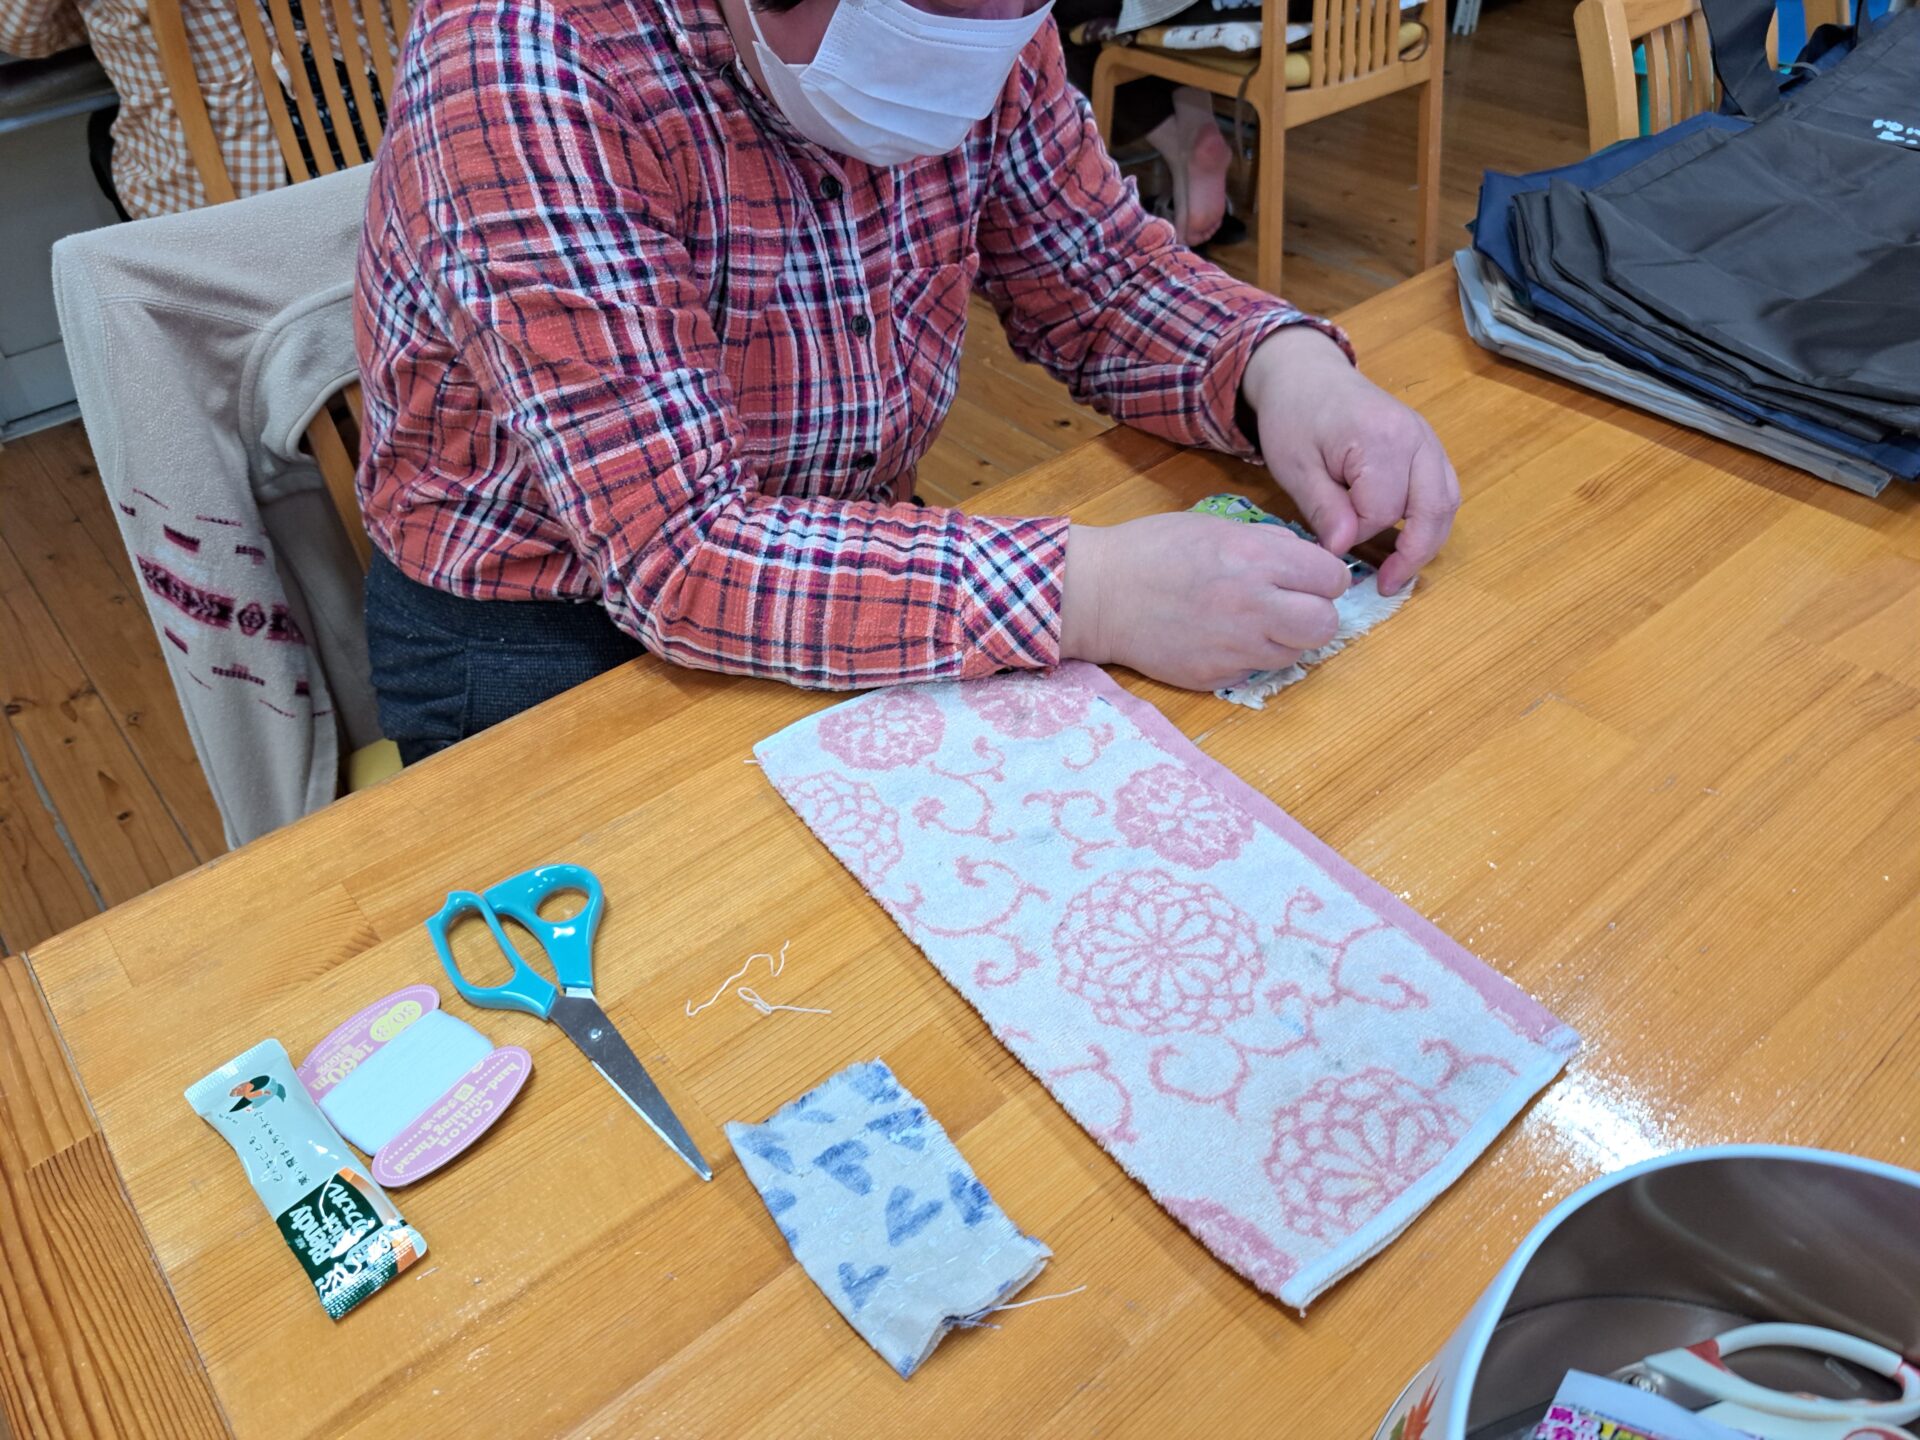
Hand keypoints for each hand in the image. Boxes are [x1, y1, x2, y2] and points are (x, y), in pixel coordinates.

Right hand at [1058, 514, 1349, 690]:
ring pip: (1295, 653)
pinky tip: (1220, 637)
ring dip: (1283, 638)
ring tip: (1251, 622)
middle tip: (1290, 606)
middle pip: (1325, 624)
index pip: (1332, 578)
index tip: (1306, 578)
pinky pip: (1256, 670)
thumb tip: (1309, 561)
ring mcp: (1233, 646)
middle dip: (1315, 614)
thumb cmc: (1152, 551)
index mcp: (1255, 559)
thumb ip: (1268, 543)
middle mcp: (1251, 606)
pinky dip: (1248, 656)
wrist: (1097, 594)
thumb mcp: (1215, 526)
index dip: (1323, 577)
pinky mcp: (1215, 675)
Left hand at [1240, 325, 1459, 594]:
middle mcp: (1416, 438)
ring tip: (1399, 572)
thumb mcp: (1295, 466)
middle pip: (1434, 510)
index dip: (1358, 535)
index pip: (1383, 511)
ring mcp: (1428, 439)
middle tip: (1386, 586)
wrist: (1305, 373)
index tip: (1329, 541)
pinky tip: (1406, 540)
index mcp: (1381, 440)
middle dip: (1413, 555)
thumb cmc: (1294, 416)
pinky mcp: (1427, 445)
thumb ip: (1323, 508)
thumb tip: (1344, 550)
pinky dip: (1430, 519)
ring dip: (1428, 541)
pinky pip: (1443, 489)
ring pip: (1447, 502)